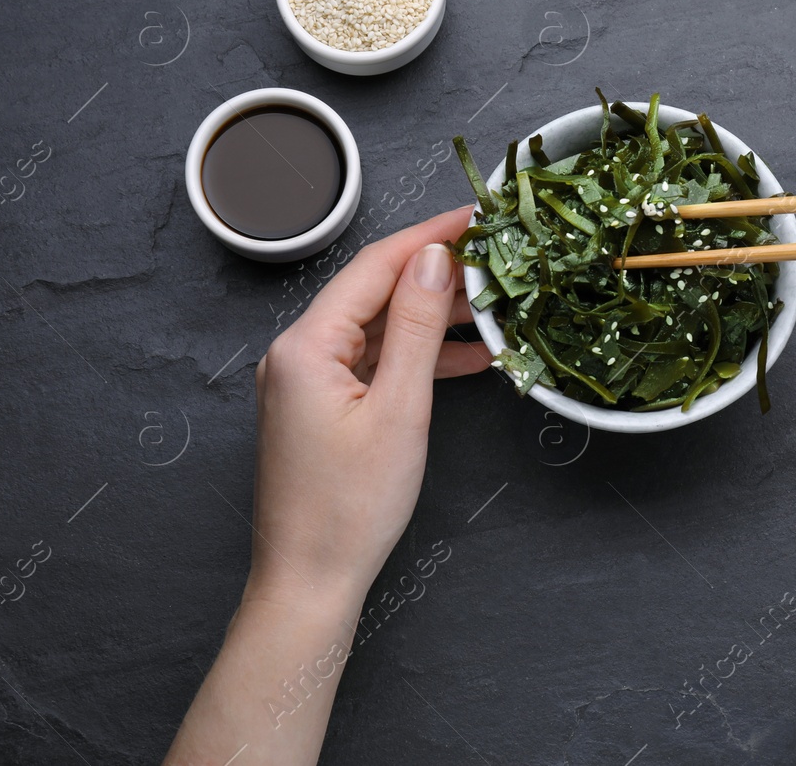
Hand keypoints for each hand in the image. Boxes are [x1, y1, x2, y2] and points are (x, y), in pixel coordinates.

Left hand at [247, 206, 490, 610]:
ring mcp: (308, 381)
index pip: (376, 266)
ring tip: (493, 306)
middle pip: (376, 292)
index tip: (477, 214)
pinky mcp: (323, 406)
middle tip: (497, 259)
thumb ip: (417, 328)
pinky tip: (466, 357)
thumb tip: (435, 259)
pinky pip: (375, 363)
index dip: (430, 234)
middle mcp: (298, 353)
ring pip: (380, 327)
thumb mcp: (399, 410)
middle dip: (437, 273)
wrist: (310, 581)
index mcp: (306, 345)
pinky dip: (418, 356)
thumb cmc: (350, 507)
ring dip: (433, 316)